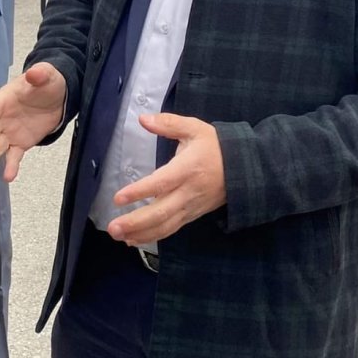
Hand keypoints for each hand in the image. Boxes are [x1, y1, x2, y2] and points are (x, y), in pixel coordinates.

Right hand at [0, 62, 66, 181]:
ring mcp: (9, 132)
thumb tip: (35, 73)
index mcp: (4, 99)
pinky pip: (13, 156)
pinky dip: (11, 166)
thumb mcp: (46, 75)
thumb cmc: (47, 83)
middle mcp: (2, 117)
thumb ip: (40, 74)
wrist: (58, 97)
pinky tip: (8, 176)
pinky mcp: (20, 144)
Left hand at [107, 113, 225, 245]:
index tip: (118, 198)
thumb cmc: (217, 146)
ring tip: (117, 236)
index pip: (161, 183)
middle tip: (112, 227)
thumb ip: (168, 123)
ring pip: (165, 226)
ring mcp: (191, 207)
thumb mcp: (195, 128)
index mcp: (187, 169)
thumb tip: (142, 119)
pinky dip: (152, 236)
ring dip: (141, 233)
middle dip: (135, 222)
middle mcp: (188, 192)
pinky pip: (171, 229)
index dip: (139, 192)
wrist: (245, 168)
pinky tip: (133, 239)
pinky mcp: (192, 215)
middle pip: (161, 212)